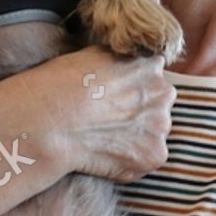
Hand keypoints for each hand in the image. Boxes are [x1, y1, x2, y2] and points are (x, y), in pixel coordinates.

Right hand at [0, 46, 174, 183]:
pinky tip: (106, 155)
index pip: (152, 78)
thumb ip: (119, 61)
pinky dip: (130, 161)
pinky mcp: (154, 155)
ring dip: (136, 137)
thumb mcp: (93, 55)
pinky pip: (146, 159)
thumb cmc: (62, 84)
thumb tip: (121, 65)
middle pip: (158, 105)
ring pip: (154, 133)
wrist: (52, 120)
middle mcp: (163, 93)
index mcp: (150, 65)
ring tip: (104, 139)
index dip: (132, 90)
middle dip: (139, 113)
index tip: (115, 99)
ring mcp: (161, 125)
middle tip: (109, 121)